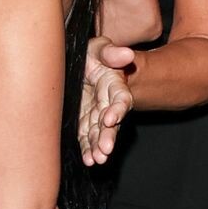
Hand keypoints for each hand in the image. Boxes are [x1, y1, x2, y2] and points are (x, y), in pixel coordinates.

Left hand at [80, 37, 136, 165]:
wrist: (80, 64)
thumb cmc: (92, 54)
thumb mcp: (100, 48)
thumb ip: (111, 52)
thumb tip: (127, 54)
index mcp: (114, 85)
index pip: (121, 99)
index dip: (117, 109)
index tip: (110, 118)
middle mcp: (108, 103)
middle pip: (112, 122)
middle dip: (108, 136)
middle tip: (105, 150)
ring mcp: (96, 114)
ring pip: (100, 133)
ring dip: (98, 147)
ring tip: (96, 159)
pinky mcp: (84, 122)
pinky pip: (87, 138)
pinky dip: (88, 149)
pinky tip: (88, 160)